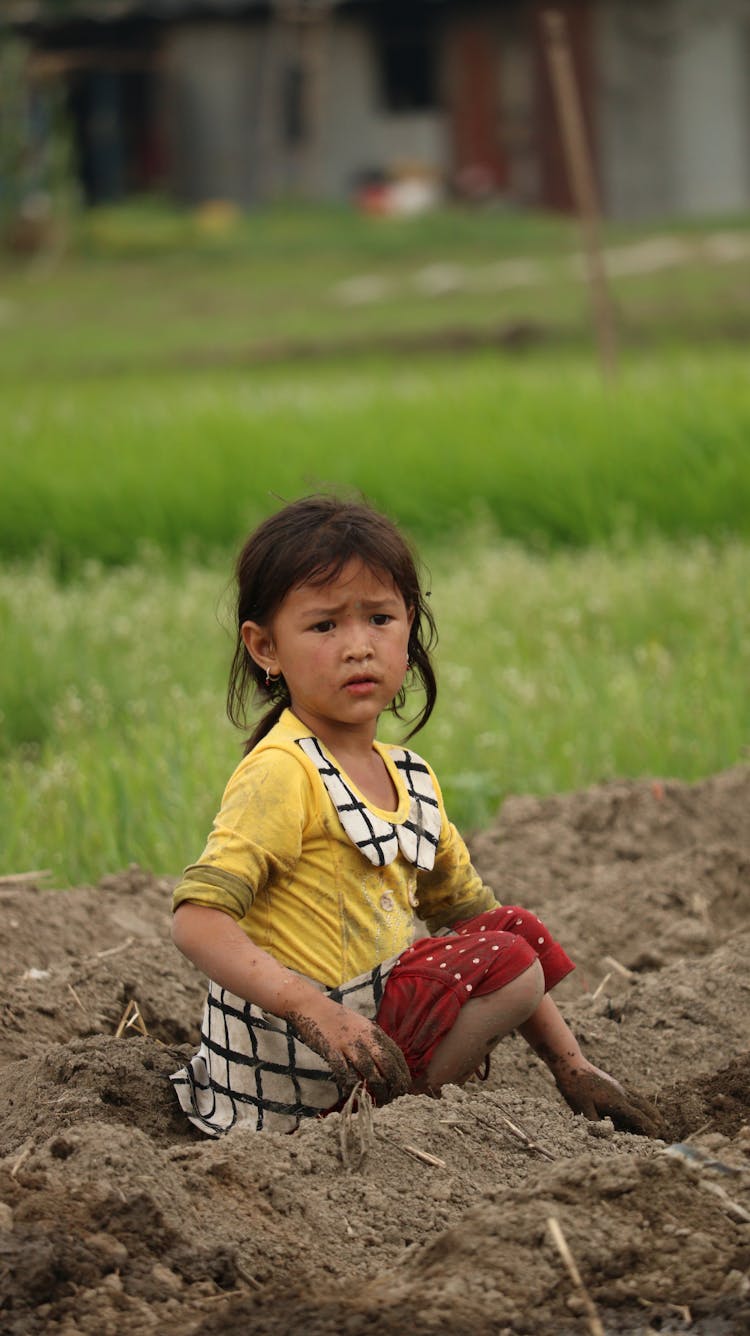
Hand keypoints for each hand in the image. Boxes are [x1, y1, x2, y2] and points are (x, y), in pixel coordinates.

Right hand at [286, 997, 411, 1105]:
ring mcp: (348, 1044)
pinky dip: (352, 1086)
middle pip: (387, 1064)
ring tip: (381, 1101)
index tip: (405, 1087)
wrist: (311, 1006)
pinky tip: (355, 1094)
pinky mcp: (332, 1050)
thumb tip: (385, 1061)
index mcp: (373, 1030)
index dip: (403, 1072)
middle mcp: (364, 1037)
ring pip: (370, 1072)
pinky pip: (345, 1073)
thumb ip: (372, 1040)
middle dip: (395, 1084)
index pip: (395, 1054)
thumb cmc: (336, 1018)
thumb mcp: (360, 1025)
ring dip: (378, 1090)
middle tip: (396, 1098)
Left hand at [554, 1058, 662, 1137]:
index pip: (637, 1117)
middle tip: (664, 1131)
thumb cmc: (574, 1088)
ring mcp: (619, 1087)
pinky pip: (634, 1094)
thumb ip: (594, 1124)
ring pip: (641, 1099)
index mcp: (615, 1102)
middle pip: (644, 1108)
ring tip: (659, 1120)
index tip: (656, 1137)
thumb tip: (606, 1135)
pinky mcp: (614, 1083)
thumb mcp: (581, 1109)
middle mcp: (621, 1094)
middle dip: (654, 1120)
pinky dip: (642, 1102)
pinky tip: (642, 1105)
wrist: (571, 1065)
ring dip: (651, 1110)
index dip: (647, 1128)